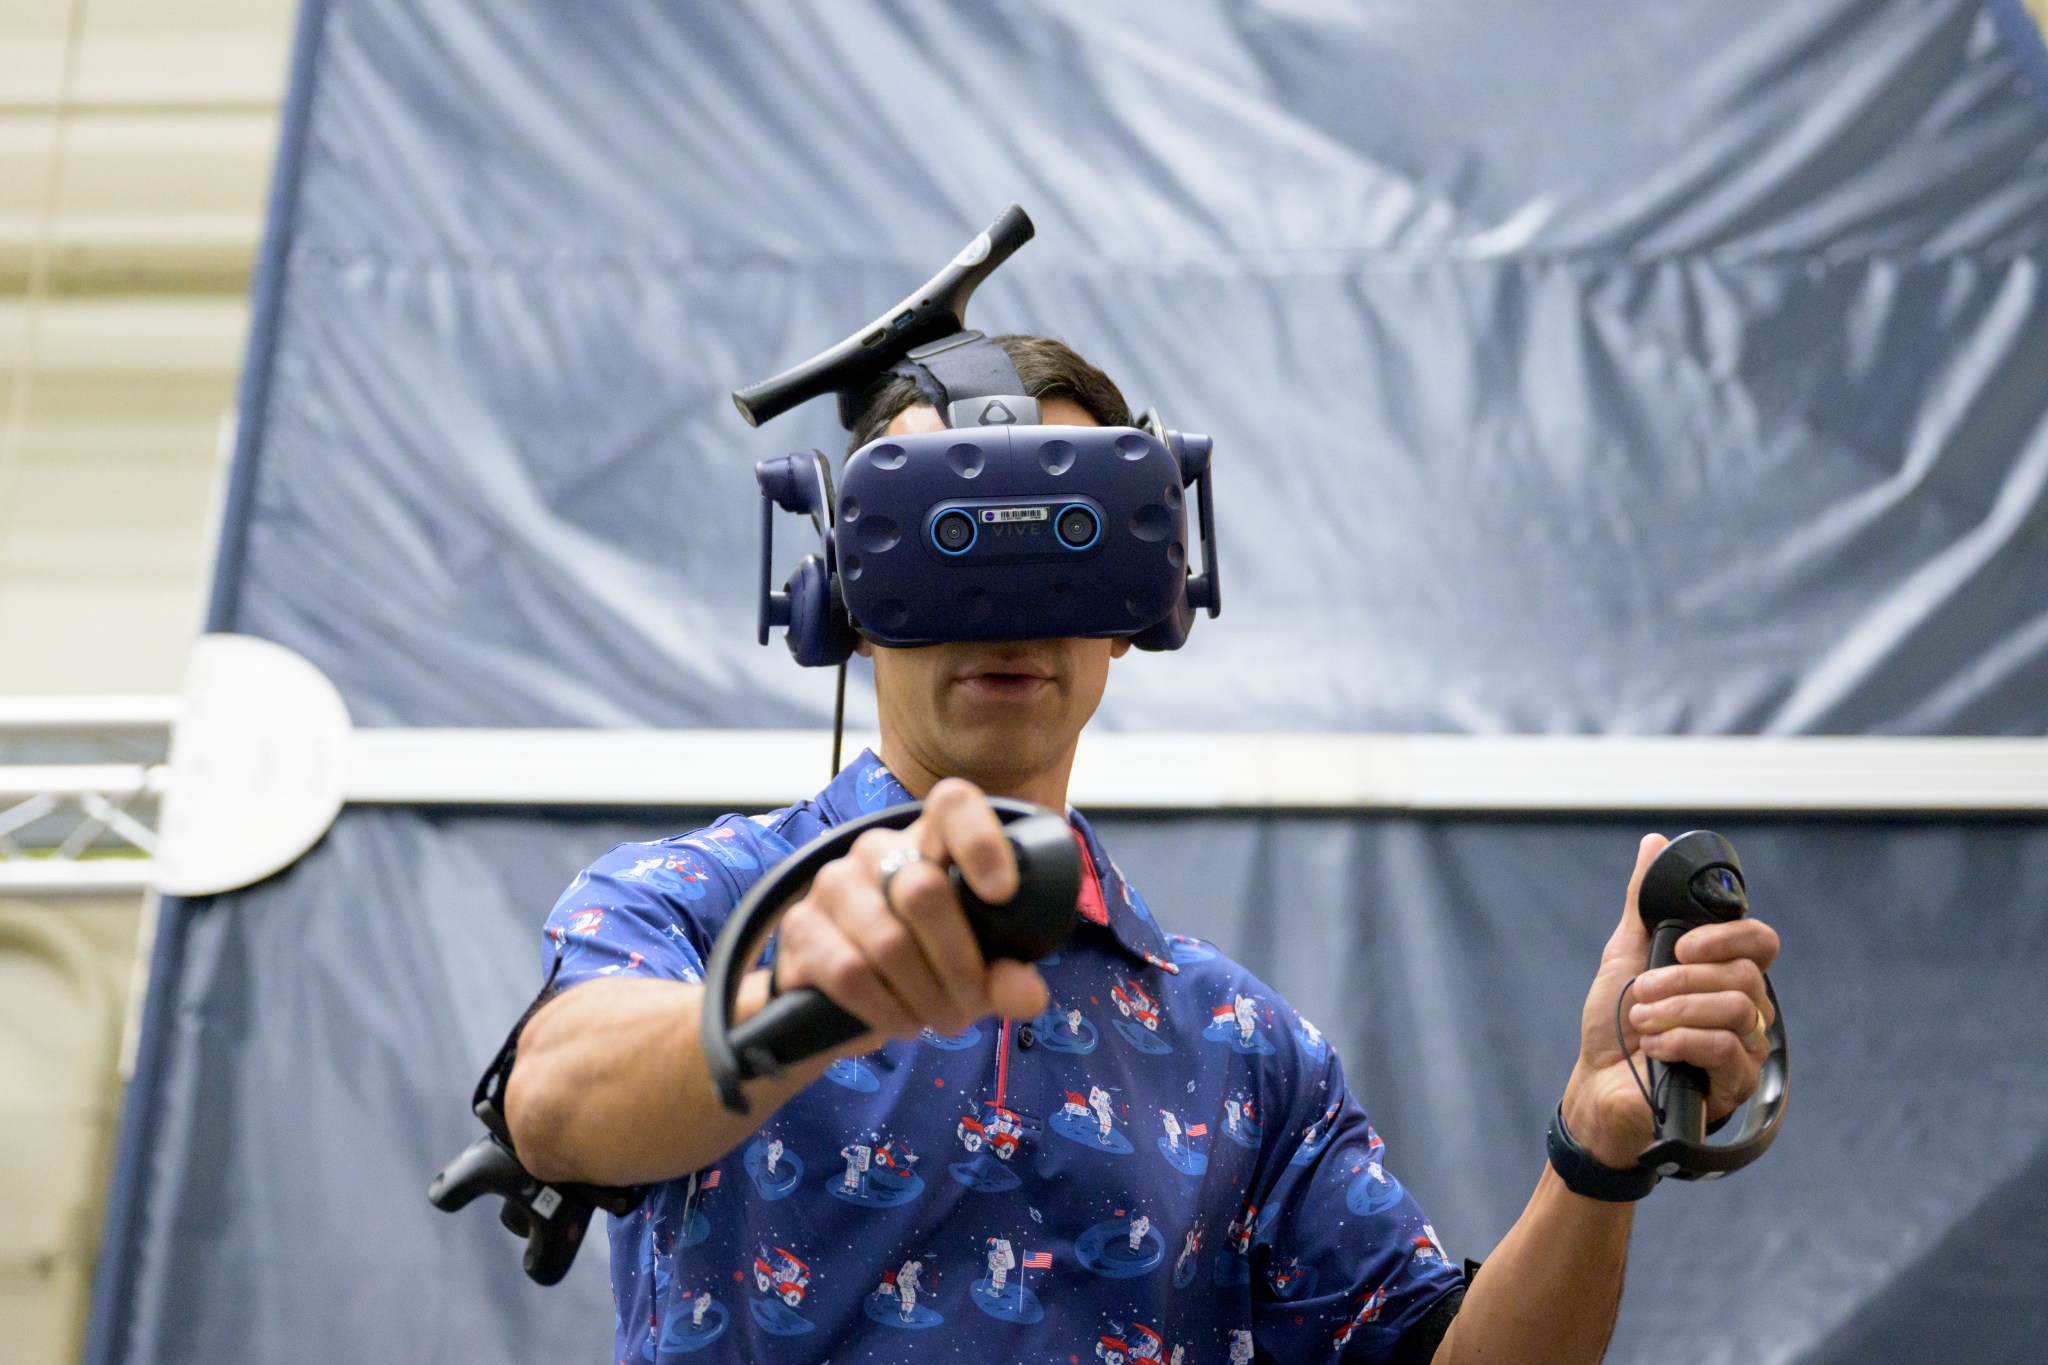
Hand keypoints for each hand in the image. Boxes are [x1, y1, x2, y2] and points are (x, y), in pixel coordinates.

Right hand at [767, 778, 1051, 1041]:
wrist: (833, 1001)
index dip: (980, 842)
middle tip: (972, 1005)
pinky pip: (850, 973)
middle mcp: (877, 850)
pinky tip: (902, 1022)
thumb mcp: (973, 972)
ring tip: (941, 1019)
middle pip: (925, 892)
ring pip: (890, 943)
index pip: (953, 805)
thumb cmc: (920, 968)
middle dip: (961, 966)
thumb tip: (1028, 995)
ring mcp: (833, 884)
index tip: (1003, 894)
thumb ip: (1005, 977)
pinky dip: (887, 1009)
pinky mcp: (800, 926)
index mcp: (929, 841)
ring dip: (926, 996)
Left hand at [1561, 834, 1780, 1169]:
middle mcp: (1743, 1007)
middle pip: (1746, 975)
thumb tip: (1654, 844)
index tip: (1682, 945)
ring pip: (1740, 1009)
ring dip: (1679, 1009)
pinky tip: (1655, 1046)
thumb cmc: (1612, 1024)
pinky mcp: (1736, 1084)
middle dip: (1684, 979)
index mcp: (1722, 973)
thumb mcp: (1623, 954)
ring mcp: (1745, 1047)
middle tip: (1642, 991)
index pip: (1761, 942)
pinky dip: (1684, 1041)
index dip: (1728, 937)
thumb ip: (1642, 902)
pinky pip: (1730, 1049)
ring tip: (1641, 1020)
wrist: (1595, 1086)